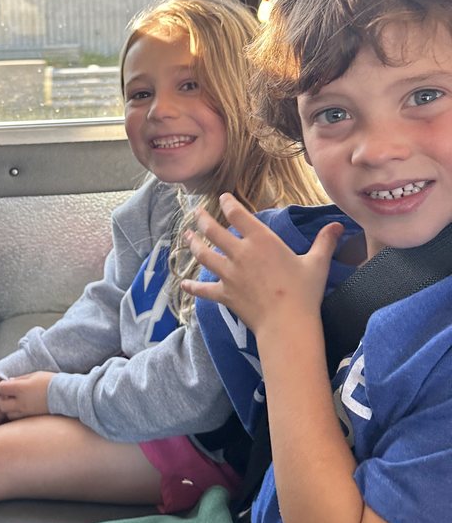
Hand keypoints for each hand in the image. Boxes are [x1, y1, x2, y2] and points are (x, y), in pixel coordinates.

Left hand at [0, 371, 52, 419]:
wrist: (66, 395)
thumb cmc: (51, 382)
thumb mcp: (34, 375)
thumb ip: (19, 379)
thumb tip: (9, 383)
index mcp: (22, 388)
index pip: (1, 388)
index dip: (3, 386)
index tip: (9, 385)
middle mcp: (22, 402)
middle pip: (2, 404)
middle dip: (4, 399)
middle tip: (11, 395)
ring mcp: (27, 413)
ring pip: (9, 414)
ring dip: (10, 409)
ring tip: (18, 403)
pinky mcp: (32, 419)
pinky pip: (18, 420)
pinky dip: (18, 415)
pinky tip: (25, 408)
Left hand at [181, 193, 342, 339]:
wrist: (287, 323)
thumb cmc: (304, 292)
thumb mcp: (317, 264)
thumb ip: (324, 242)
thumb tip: (338, 224)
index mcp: (261, 240)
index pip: (238, 215)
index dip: (227, 204)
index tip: (222, 198)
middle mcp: (241, 253)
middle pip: (213, 231)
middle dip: (202, 220)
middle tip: (195, 213)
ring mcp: (229, 274)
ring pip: (204, 255)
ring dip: (193, 244)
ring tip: (187, 236)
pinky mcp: (224, 294)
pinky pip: (204, 288)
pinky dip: (193, 286)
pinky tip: (184, 283)